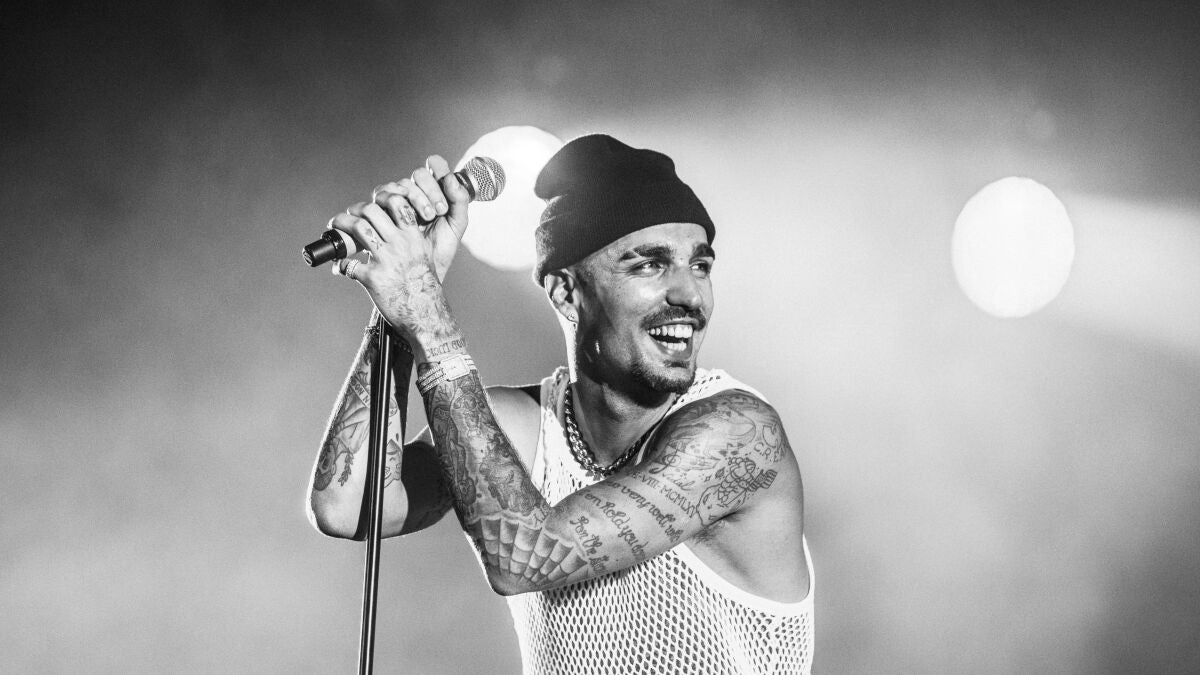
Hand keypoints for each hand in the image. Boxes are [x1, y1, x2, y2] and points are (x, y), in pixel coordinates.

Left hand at [328, 155, 469, 352]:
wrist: (426, 313)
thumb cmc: (424, 285)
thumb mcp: (423, 254)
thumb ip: (408, 238)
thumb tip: (388, 227)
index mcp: (413, 236)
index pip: (396, 202)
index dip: (378, 199)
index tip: (369, 207)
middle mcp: (400, 244)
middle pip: (371, 210)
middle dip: (354, 210)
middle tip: (345, 218)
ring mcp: (386, 260)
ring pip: (358, 228)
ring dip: (341, 225)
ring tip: (334, 228)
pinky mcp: (373, 278)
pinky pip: (348, 264)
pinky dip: (340, 264)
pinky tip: (340, 267)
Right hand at [374, 154, 471, 282]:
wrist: (419, 276)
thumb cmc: (439, 250)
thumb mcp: (456, 227)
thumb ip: (460, 201)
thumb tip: (451, 178)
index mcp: (434, 190)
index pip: (435, 165)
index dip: (439, 173)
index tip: (445, 200)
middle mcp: (414, 191)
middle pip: (417, 176)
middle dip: (428, 192)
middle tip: (436, 213)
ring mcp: (395, 200)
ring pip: (398, 184)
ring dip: (412, 198)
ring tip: (423, 220)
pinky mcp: (378, 211)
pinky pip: (379, 197)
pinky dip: (390, 206)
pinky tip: (401, 221)